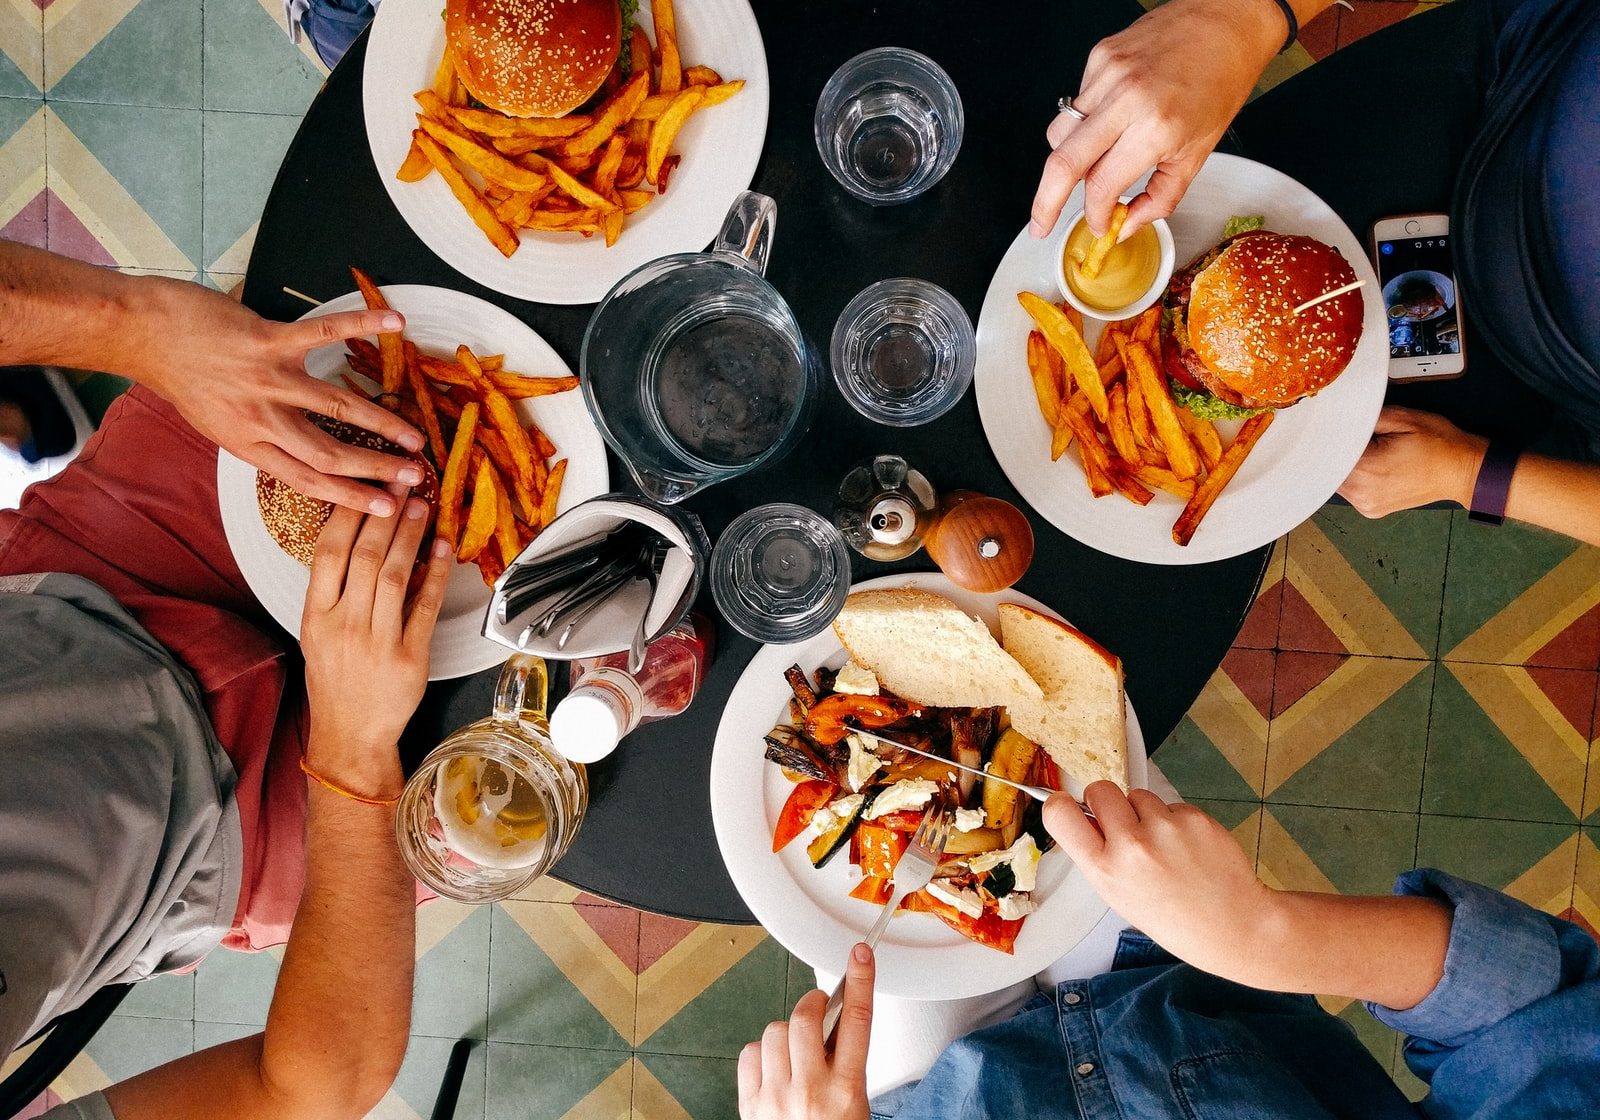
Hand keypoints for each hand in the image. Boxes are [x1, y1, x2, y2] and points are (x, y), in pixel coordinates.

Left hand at [128, 277, 424, 514]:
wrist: (145, 335)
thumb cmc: (182, 377)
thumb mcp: (217, 424)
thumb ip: (259, 438)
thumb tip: (299, 452)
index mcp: (249, 445)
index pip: (308, 480)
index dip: (352, 497)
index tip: (386, 508)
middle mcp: (261, 418)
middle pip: (329, 454)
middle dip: (377, 468)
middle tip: (415, 476)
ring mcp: (267, 379)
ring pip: (336, 407)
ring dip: (381, 423)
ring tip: (415, 435)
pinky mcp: (268, 341)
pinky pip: (324, 333)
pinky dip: (362, 325)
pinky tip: (395, 323)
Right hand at [300, 492, 451, 796]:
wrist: (350, 733)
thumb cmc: (335, 680)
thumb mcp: (317, 633)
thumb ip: (333, 590)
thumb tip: (358, 538)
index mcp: (316, 616)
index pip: (328, 552)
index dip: (348, 514)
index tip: (365, 485)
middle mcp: (344, 625)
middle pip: (366, 557)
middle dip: (385, 514)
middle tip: (402, 482)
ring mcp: (378, 641)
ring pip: (396, 576)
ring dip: (411, 536)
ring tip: (421, 506)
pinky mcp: (410, 657)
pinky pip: (426, 607)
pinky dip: (437, 574)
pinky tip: (443, 549)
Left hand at [739, 944, 873, 1119]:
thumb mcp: (855, 1105)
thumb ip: (847, 1063)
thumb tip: (837, 1020)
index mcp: (846, 1093)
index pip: (857, 1023)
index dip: (859, 981)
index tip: (860, 955)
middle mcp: (810, 1092)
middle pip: (805, 1018)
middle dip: (812, 1004)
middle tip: (818, 1007)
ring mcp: (775, 1098)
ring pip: (773, 1031)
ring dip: (786, 1032)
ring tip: (796, 1052)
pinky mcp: (750, 1105)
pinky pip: (750, 1053)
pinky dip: (761, 1052)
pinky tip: (774, 1068)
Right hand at [1029, 0, 1283, 238]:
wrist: (1228, 20)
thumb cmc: (1221, 80)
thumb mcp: (1198, 153)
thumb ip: (1160, 197)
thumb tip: (1127, 224)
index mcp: (1156, 127)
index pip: (1101, 185)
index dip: (1094, 214)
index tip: (1098, 224)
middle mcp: (1126, 98)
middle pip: (1062, 163)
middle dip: (1045, 203)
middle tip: (1041, 225)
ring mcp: (1108, 73)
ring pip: (1060, 134)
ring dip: (1067, 160)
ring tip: (1091, 164)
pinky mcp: (1100, 57)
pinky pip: (1076, 104)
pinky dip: (1085, 123)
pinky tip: (1112, 118)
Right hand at [1045, 783, 1279, 980]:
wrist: (1233, 925)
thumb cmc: (1174, 918)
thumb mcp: (1119, 897)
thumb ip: (1099, 857)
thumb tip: (1086, 818)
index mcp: (1105, 870)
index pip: (1060, 814)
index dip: (1060, 804)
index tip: (1067, 805)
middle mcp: (1132, 845)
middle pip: (1099, 790)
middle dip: (1106, 801)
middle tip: (1122, 823)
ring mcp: (1165, 828)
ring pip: (1139, 796)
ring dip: (1146, 813)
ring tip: (1164, 846)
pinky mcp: (1194, 817)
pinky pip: (1171, 805)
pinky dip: (1176, 820)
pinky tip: (1188, 848)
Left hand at [1338, 405, 1487, 516]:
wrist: (1463, 470)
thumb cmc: (1439, 445)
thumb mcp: (1402, 418)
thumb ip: (1365, 418)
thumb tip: (1342, 420)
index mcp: (1366, 470)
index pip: (1326, 454)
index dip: (1326, 439)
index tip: (1326, 427)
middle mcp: (1362, 494)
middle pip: (1328, 469)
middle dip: (1336, 451)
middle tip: (1350, 435)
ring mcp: (1366, 505)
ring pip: (1337, 481)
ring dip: (1344, 465)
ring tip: (1366, 450)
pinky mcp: (1371, 509)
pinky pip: (1350, 490)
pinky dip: (1354, 477)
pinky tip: (1370, 464)